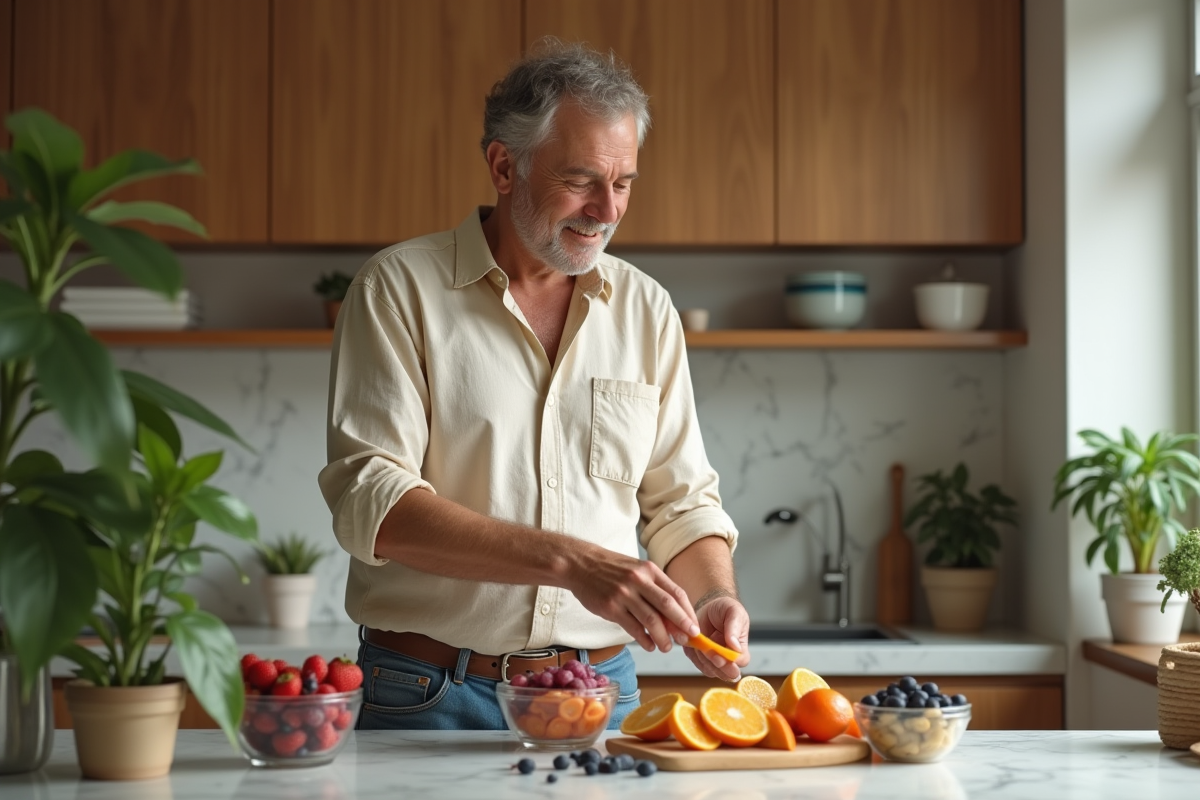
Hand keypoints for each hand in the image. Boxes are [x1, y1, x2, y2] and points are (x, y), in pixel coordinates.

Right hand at [568, 549, 700, 653]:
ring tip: (666, 647)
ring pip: (651, 620)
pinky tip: (649, 645)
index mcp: (649, 570)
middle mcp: (638, 580)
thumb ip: (655, 589)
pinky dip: (644, 639)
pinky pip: (632, 627)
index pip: (676, 593)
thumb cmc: (612, 569)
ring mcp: (624, 594)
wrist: (580, 564)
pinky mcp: (610, 607)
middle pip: (668, 606)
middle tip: (688, 640)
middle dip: (681, 625)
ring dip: (663, 637)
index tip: (694, 627)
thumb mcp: (637, 570)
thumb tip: (674, 616)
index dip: (688, 612)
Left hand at [683, 595, 750, 681]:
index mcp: (740, 646)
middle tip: (712, 655)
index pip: (742, 661)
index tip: (722, 656)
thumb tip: (735, 646)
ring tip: (702, 645)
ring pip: (711, 671)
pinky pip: (698, 664)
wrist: (708, 606)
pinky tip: (696, 646)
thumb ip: (734, 628)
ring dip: (705, 661)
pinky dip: (695, 657)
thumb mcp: (733, 612)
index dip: (733, 662)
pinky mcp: (700, 657)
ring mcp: (714, 659)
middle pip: (727, 673)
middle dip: (719, 666)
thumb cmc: (725, 609)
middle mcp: (728, 656)